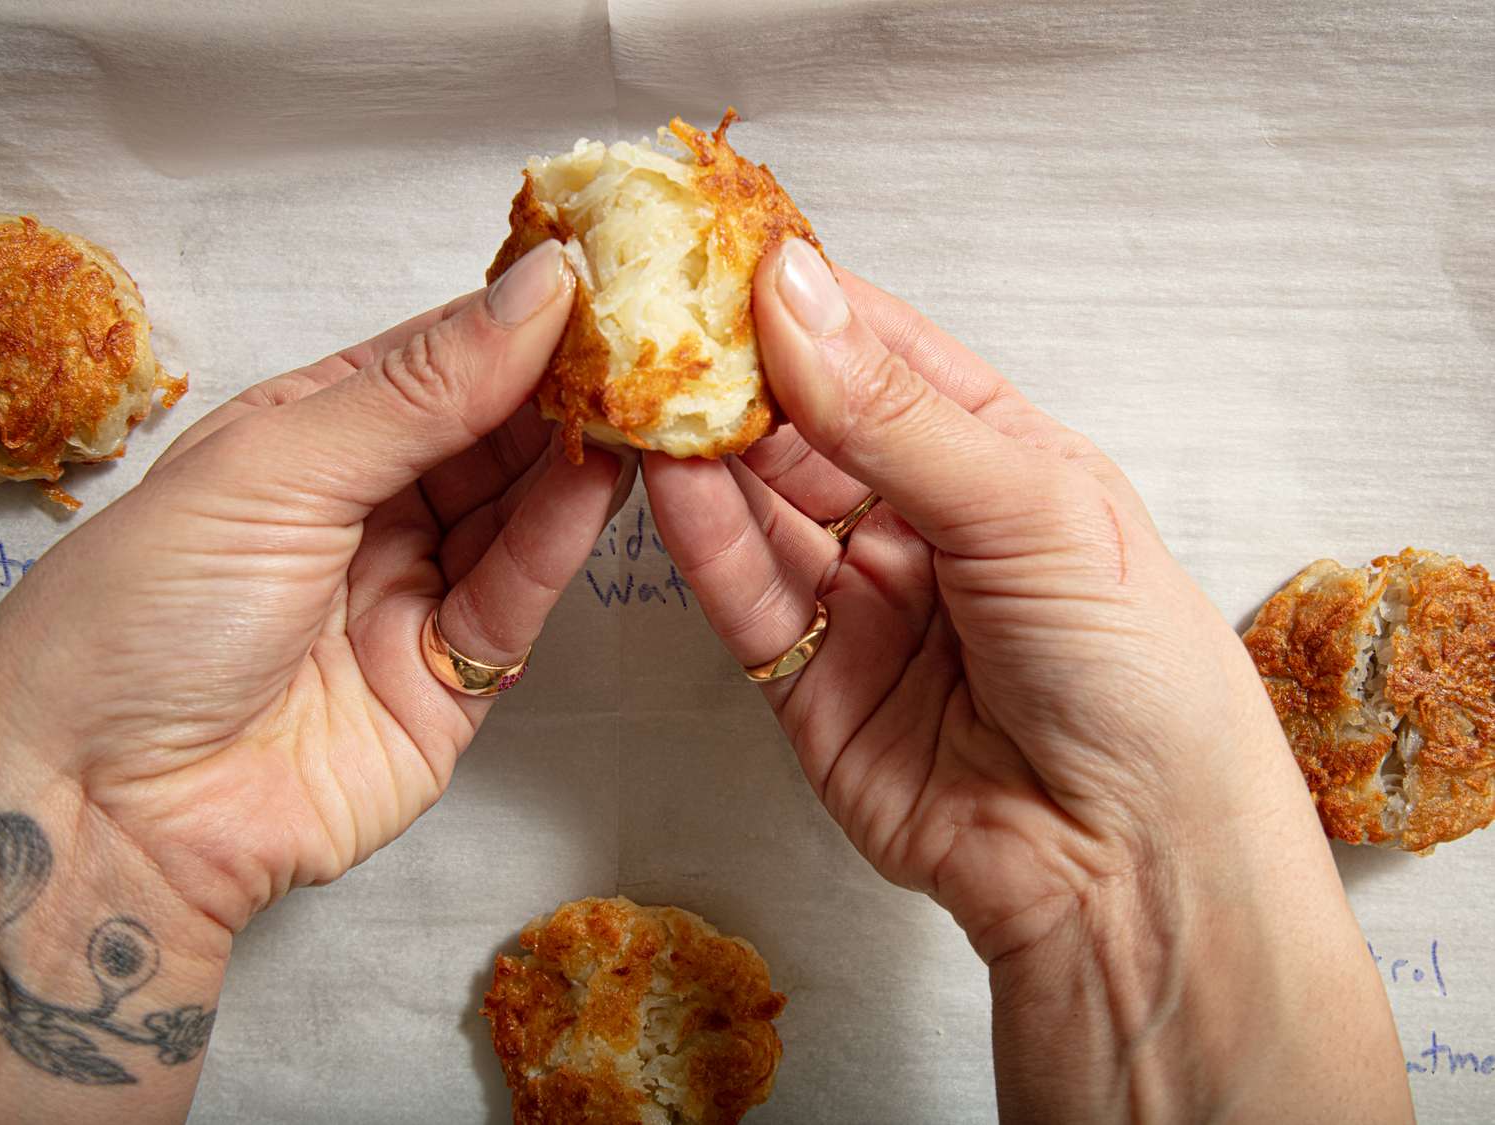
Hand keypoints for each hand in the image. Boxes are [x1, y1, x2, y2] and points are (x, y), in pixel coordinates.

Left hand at [0, 239, 631, 932]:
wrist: (111, 812)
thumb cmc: (146, 615)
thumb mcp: (276, 470)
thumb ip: (420, 390)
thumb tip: (536, 287)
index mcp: (308, 436)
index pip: (434, 359)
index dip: (512, 318)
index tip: (593, 275)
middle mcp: (369, 507)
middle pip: (488, 432)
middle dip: (561, 382)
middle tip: (645, 332)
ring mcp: (414, 591)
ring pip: (517, 508)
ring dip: (577, 452)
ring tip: (647, 392)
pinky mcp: (455, 677)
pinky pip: (518, 592)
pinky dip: (562, 535)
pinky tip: (604, 474)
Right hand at [643, 239, 1410, 1119]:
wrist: (1128, 860)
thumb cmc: (1130, 666)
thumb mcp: (1028, 508)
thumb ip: (897, 413)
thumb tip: (793, 292)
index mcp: (995, 456)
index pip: (882, 354)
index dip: (805, 302)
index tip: (723, 251)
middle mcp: (921, 519)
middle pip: (806, 427)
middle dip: (735, 372)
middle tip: (655, 312)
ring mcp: (863, 600)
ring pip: (762, 506)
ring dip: (702, 447)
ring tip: (638, 382)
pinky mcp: (811, 681)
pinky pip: (746, 595)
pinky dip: (703, 537)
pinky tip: (665, 475)